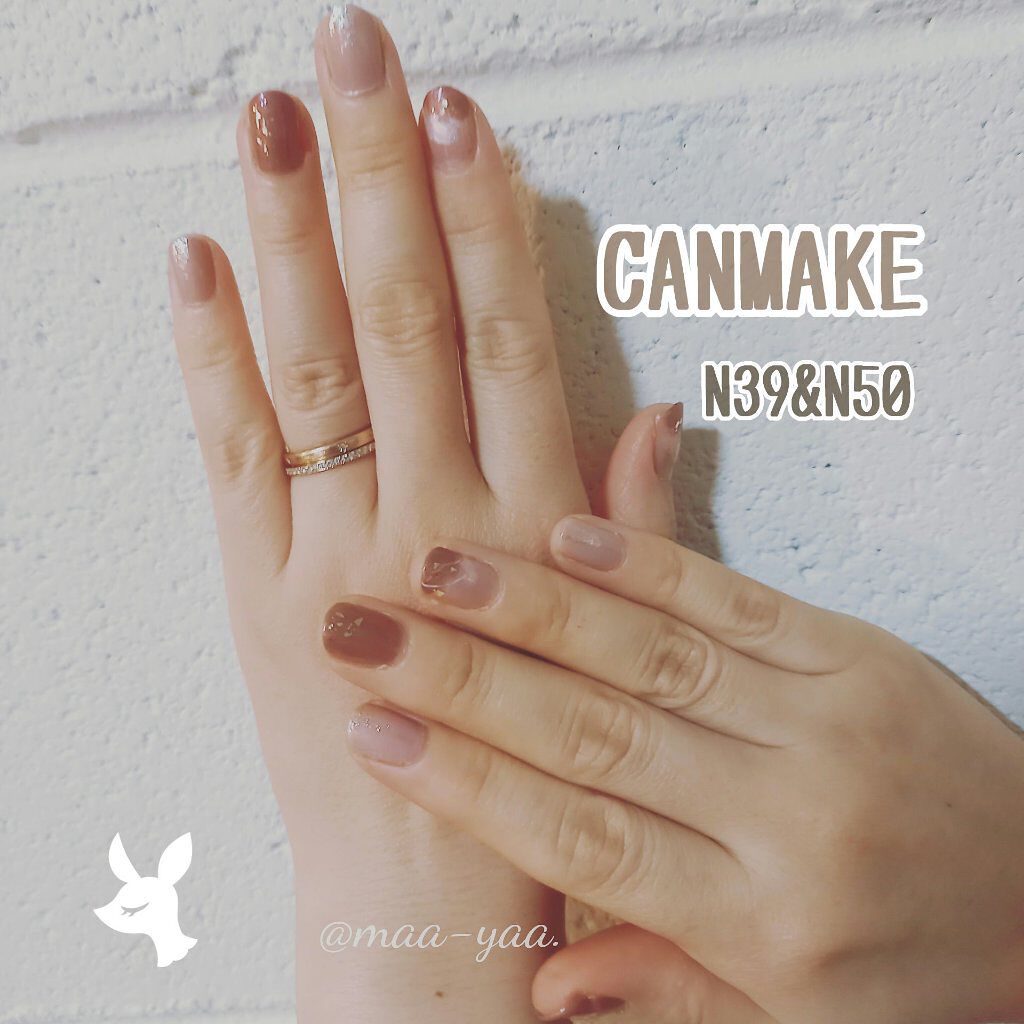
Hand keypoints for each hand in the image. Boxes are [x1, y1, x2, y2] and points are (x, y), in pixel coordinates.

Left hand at [167, 7, 682, 1019]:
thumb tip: (659, 418)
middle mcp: (428, 521)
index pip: (503, 339)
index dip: (481, 222)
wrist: (427, 896)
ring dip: (292, 231)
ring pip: (313, 362)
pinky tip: (195, 260)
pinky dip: (206, 353)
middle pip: (401, 317)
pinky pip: (228, 451)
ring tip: (274, 118)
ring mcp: (330, 548)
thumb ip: (632, 526)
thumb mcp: (608, 649)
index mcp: (522, 529)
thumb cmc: (531, 770)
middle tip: (354, 56)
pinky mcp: (254, 587)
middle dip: (378, 177)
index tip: (460, 120)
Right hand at [321, 517, 1023, 1022]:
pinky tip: (570, 531)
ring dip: (536, 603)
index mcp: (760, 917)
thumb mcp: (793, 1017)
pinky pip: (734, 599)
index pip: (580, 837)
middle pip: (595, 731)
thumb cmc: (910, 966)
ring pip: (651, 651)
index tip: (373, 731)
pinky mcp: (852, 648)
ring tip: (439, 566)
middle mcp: (785, 808)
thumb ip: (667, 986)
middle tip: (367, 628)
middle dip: (465, 677)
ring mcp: (821, 712)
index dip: (465, 781)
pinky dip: (647, 562)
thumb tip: (542, 976)